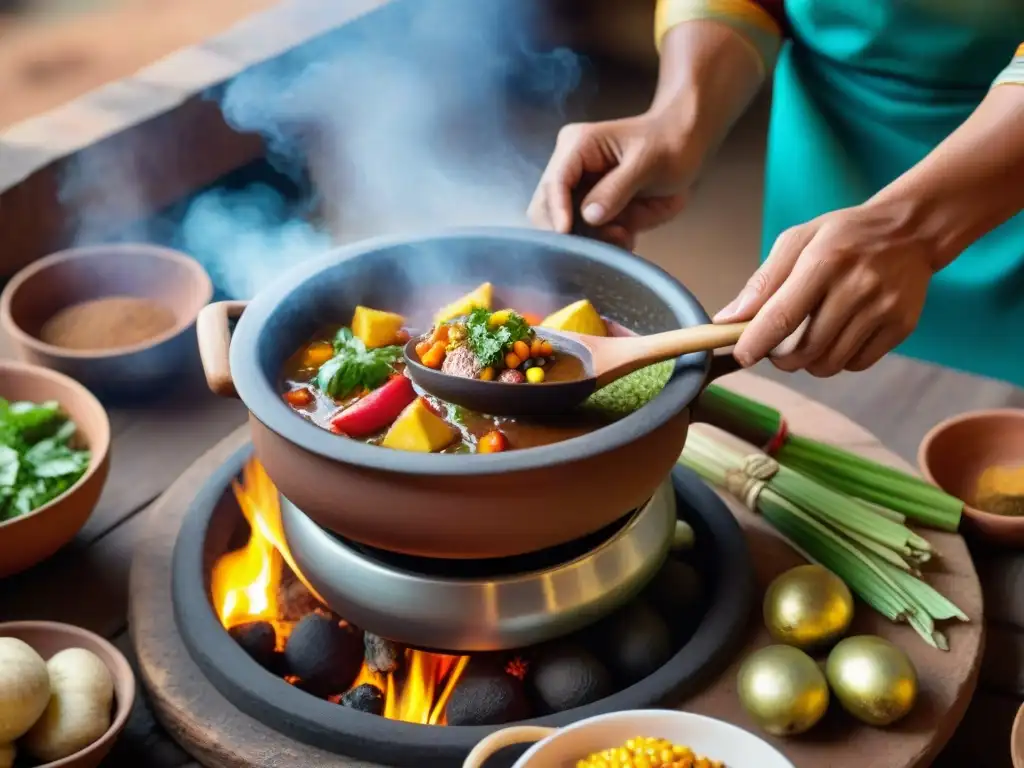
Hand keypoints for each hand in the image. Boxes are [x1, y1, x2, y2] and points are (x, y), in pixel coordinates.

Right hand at [528, 110, 702, 249]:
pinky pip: (584, 234)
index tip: (566, 234)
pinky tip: (626, 238)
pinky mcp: (589, 209)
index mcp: (577, 146)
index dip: (557, 211)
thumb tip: (588, 215)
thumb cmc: (668, 145)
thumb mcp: (648, 163)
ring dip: (590, 240)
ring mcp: (577, 190)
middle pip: (546, 208)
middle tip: (608, 238)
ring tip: (624, 238)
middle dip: (571, 230)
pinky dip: (602, 243)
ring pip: (563, 227)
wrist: (684, 147)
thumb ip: (617, 189)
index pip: (554, 182)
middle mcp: (569, 168)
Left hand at [715, 201, 940, 375]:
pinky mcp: (901, 326)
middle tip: (775, 347)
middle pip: (805, 350)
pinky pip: (856, 364)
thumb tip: (727, 319)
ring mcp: (883, 309)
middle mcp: (857, 287)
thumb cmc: (843, 235)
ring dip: (808, 362)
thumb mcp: (798, 240)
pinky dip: (839, 360)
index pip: (782, 317)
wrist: (910, 231)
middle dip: (780, 358)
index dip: (756, 343)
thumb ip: (763, 281)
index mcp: (825, 261)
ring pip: (829, 363)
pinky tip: (837, 337)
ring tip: (806, 340)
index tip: (741, 355)